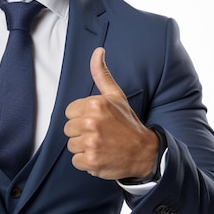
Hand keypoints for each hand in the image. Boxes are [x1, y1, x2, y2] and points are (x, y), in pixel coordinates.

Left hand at [64, 48, 157, 178]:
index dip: (81, 118)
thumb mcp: (115, 96)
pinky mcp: (91, 161)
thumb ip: (101, 74)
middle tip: (101, 134)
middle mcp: (91, 122)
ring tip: (101, 145)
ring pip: (71, 145)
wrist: (145, 152)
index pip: (69, 112)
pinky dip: (87, 162)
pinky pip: (76, 161)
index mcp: (95, 104)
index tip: (97, 121)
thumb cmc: (127, 123)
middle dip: (81, 133)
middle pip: (68, 129)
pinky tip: (101, 156)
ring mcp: (91, 142)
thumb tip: (97, 51)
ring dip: (84, 148)